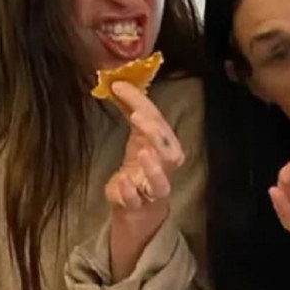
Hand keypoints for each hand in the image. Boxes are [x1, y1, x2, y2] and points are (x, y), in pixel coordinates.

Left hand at [105, 81, 185, 281]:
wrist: (136, 206)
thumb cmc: (138, 167)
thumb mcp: (136, 137)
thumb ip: (130, 112)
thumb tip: (118, 82)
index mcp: (164, 146)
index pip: (159, 121)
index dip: (142, 103)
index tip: (120, 86)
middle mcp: (163, 167)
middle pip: (170, 152)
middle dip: (156, 134)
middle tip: (138, 115)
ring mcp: (151, 188)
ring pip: (162, 182)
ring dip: (153, 167)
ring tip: (143, 151)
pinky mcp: (137, 205)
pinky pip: (137, 200)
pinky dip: (130, 190)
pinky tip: (121, 179)